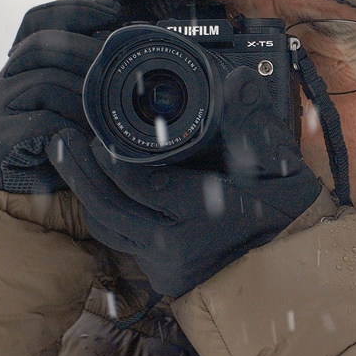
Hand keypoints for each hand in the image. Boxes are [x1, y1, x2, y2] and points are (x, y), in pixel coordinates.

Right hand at [0, 0, 121, 192]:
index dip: (75, 11)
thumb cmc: (64, 151)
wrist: (31, 205)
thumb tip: (130, 41)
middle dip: (89, 52)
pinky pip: (42, 120)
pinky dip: (75, 127)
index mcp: (19, 69)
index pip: (38, 22)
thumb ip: (92, 77)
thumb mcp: (80, 107)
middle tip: (122, 70)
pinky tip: (91, 138)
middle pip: (42, 45)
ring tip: (111, 114)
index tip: (116, 14)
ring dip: (88, 97)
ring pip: (46, 80)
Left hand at [48, 67, 320, 295]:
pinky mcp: (162, 276)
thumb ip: (251, 121)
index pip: (144, 187)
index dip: (112, 160)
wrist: (293, 262)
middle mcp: (178, 250)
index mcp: (204, 220)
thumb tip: (233, 78)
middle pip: (111, 209)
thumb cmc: (286, 210)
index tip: (96, 133)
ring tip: (71, 157)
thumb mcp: (277, 162)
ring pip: (109, 227)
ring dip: (88, 191)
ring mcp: (167, 268)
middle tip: (63, 139)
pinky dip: (105, 211)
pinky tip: (97, 186)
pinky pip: (120, 241)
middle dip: (81, 172)